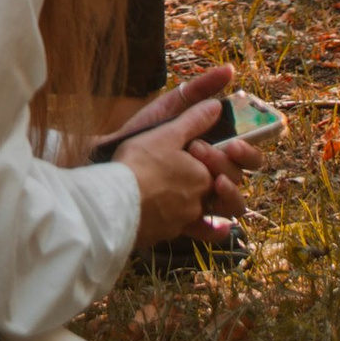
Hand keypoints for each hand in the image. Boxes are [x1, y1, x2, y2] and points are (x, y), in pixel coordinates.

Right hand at [115, 94, 246, 251]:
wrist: (115, 206)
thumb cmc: (138, 165)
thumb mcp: (166, 134)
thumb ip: (194, 120)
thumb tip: (216, 107)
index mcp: (203, 174)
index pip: (224, 164)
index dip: (213, 153)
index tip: (194, 146)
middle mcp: (201, 200)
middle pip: (223, 186)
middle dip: (216, 172)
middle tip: (194, 161)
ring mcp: (188, 219)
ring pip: (216, 210)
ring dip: (220, 200)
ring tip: (212, 188)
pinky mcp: (173, 233)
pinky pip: (203, 232)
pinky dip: (214, 229)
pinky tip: (219, 226)